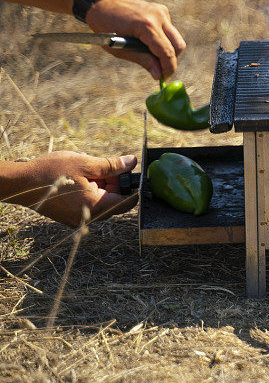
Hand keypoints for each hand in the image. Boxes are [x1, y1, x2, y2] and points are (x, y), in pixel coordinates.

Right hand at [5, 151, 137, 227]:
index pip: (128, 202)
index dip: (133, 186)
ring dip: (101, 185)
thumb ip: (111, 165)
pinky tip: (79, 178)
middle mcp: (89, 217)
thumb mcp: (85, 163)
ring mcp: (79, 219)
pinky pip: (89, 205)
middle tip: (103, 167)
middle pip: (115, 201)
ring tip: (87, 171)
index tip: (130, 172)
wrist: (20, 183)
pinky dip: (90, 191)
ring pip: (102, 202)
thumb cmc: (50, 172)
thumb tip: (131, 162)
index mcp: (96, 206)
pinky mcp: (71, 217)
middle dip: (115, 183)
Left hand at [85, 0, 186, 79]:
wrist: (102, 3)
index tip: (164, 78)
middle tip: (160, 69)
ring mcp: (161, 12)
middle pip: (178, 45)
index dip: (168, 67)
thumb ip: (142, 60)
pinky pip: (169, 30)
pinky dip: (163, 40)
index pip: (166, 51)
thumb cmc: (106, 27)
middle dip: (172, 60)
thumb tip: (158, 75)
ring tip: (150, 54)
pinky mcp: (161, 10)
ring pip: (176, 38)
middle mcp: (158, 16)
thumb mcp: (120, 49)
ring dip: (168, 50)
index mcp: (146, 25)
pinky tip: (148, 39)